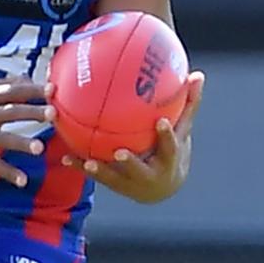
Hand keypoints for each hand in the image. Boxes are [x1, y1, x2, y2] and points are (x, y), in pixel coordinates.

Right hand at [0, 77, 54, 187]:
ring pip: (2, 139)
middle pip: (10, 112)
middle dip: (32, 113)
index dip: (32, 90)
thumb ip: (6, 85)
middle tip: (54, 114)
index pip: (12, 91)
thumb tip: (29, 79)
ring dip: (21, 143)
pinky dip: (7, 173)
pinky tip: (23, 180)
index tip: (51, 89)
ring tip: (39, 148)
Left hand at [62, 70, 204, 202]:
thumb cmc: (171, 151)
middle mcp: (150, 176)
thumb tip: (197, 74)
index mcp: (169, 160)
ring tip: (87, 160)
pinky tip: (66, 156)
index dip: (166, 136)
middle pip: (140, 170)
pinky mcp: (115, 185)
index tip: (160, 122)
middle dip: (131, 163)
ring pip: (114, 178)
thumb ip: (187, 104)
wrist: (162, 188)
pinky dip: (81, 166)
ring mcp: (131, 184)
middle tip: (120, 152)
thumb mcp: (182, 130)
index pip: (171, 148)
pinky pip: (96, 176)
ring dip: (100, 170)